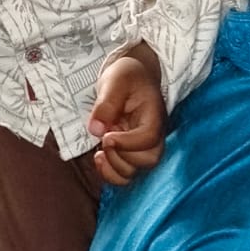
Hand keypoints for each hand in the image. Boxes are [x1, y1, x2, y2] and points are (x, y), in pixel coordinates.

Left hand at [89, 42, 167, 186]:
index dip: (126, 143)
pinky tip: (99, 157)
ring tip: (100, 149)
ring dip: (113, 167)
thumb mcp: (116, 81)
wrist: (131, 76)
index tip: (107, 136)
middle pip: (146, 160)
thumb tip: (96, 129)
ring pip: (134, 171)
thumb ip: (106, 103)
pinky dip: (110, 173)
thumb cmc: (127, 75)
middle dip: (121, 156)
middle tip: (105, 139)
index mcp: (154, 116)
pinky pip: (124, 174)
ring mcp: (141, 146)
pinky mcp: (129, 152)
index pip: (148, 139)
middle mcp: (152, 135)